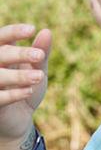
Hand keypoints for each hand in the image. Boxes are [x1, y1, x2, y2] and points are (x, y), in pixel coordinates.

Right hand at [0, 24, 50, 149]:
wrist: (20, 120)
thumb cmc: (26, 88)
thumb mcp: (38, 70)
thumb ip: (41, 54)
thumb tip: (47, 32)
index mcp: (1, 54)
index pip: (1, 37)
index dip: (13, 32)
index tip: (31, 29)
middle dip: (19, 54)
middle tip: (39, 56)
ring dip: (17, 75)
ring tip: (38, 76)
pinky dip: (13, 94)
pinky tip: (29, 91)